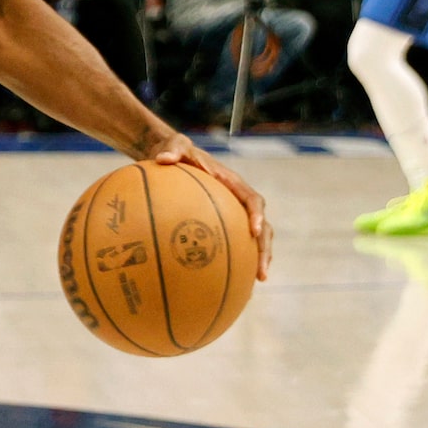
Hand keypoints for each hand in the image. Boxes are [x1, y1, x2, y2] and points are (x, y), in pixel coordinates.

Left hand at [143, 135, 271, 280]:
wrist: (174, 155)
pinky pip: (233, 243)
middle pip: (262, 226)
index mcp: (233, 183)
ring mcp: (232, 213)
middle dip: (264, 248)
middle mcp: (238, 200)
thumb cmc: (176, 150)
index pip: (253, 200)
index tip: (255, 232)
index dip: (257, 216)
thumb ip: (173, 150)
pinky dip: (237, 260)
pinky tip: (229, 282)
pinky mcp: (221, 223)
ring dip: (258, 259)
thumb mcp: (175, 146)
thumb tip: (163, 159)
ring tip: (257, 282)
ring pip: (254, 238)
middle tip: (262, 272)